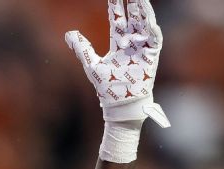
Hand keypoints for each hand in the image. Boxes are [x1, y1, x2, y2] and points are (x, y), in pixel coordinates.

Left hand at [65, 0, 168, 127]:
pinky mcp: (152, 57)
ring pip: (145, 25)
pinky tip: (149, 19)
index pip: (118, 19)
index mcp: (119, 43)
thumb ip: (82, 48)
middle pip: (133, 18)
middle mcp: (132, 43)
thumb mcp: (91, 64)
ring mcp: (143, 49)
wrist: (119, 104)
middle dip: (133, 3)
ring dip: (143, 12)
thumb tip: (69, 33)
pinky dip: (152, 29)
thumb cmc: (107, 87)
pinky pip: (155, 40)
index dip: (117, 6)